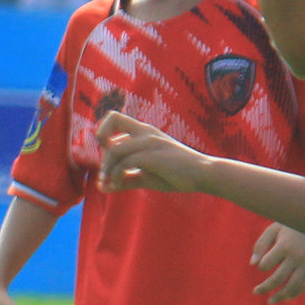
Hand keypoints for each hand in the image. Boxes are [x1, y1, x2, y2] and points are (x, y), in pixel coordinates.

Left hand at [94, 110, 209, 193]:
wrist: (203, 174)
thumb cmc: (176, 174)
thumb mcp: (146, 176)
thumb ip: (124, 179)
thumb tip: (101, 187)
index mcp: (144, 132)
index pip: (113, 117)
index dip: (103, 132)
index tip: (106, 153)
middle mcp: (145, 132)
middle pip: (108, 127)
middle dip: (103, 156)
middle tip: (106, 177)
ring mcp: (149, 142)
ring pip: (114, 149)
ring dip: (106, 169)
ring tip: (110, 183)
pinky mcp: (153, 155)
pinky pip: (124, 163)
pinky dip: (116, 176)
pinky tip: (119, 185)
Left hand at [251, 223, 304, 300]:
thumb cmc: (290, 225)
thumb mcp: (273, 229)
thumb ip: (260, 245)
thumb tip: (252, 264)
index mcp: (284, 246)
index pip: (267, 264)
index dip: (262, 266)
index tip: (262, 264)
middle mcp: (297, 257)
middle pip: (278, 279)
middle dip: (265, 288)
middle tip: (255, 292)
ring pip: (293, 286)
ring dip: (280, 296)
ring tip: (270, 301)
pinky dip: (296, 293)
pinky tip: (286, 298)